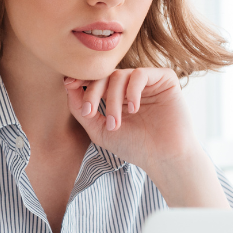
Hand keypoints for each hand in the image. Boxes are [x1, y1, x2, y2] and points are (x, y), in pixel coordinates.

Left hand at [64, 68, 201, 173]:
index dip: (82, 79)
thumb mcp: (99, 130)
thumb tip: (67, 84)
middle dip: (93, 93)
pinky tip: (134, 109)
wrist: (165, 158)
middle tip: (90, 113)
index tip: (69, 84)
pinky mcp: (164, 79)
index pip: (97, 80)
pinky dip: (132, 90)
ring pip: (120, 75)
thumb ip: (81, 109)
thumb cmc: (135, 147)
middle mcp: (132, 86)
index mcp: (117, 95)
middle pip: (105, 75)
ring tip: (115, 123)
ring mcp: (148, 82)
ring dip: (113, 100)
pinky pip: (141, 74)